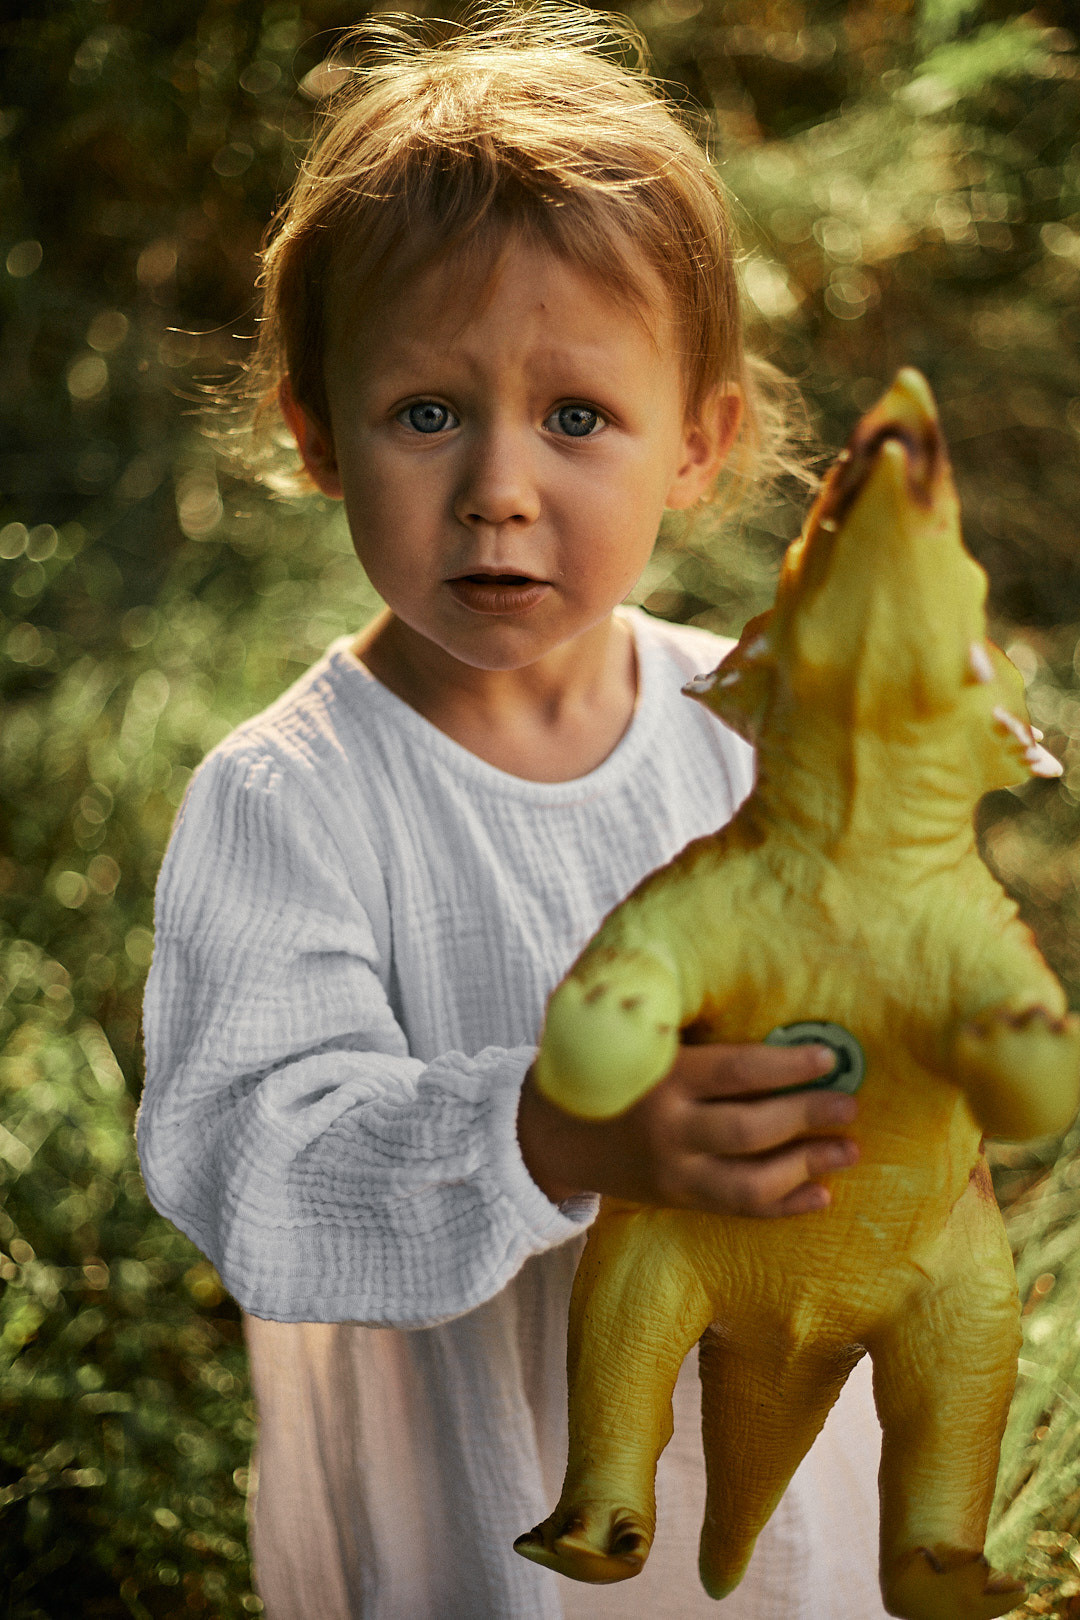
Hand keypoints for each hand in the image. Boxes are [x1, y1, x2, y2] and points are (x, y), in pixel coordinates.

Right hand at [517, 1040, 858, 1217]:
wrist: (551, 1134)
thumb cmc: (609, 1069)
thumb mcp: (636, 1039)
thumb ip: (686, 1025)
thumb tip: (762, 997)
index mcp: (661, 1075)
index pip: (735, 1072)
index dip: (787, 1065)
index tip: (829, 1057)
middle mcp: (667, 1128)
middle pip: (750, 1129)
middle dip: (807, 1116)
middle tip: (850, 1104)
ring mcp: (673, 1170)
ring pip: (750, 1181)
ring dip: (806, 1166)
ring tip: (848, 1150)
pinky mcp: (676, 1199)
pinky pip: (738, 1210)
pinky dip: (784, 1207)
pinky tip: (821, 1195)